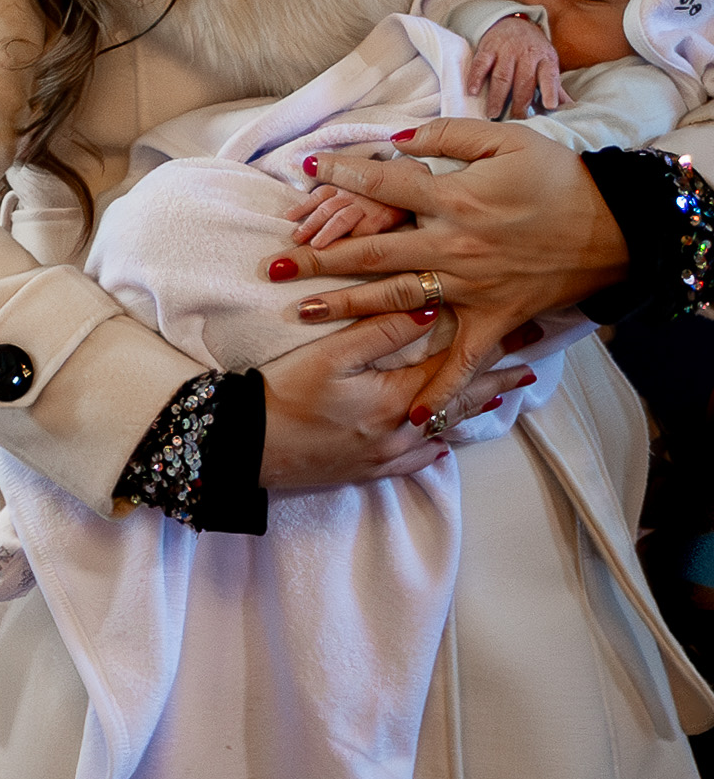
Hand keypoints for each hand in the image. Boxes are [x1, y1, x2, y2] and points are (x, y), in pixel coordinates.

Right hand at [261, 312, 500, 496]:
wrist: (249, 445)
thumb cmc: (286, 393)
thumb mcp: (330, 354)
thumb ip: (382, 331)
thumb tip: (431, 308)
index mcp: (396, 398)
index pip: (456, 368)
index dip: (492, 350)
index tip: (523, 333)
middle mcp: (401, 431)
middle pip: (458, 402)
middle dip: (495, 382)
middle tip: (529, 368)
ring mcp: (387, 455)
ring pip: (443, 431)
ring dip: (471, 411)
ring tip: (497, 397)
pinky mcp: (369, 470)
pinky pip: (417, 460)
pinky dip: (437, 445)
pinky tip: (444, 440)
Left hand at [282, 120, 625, 414]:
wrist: (618, 228)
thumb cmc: (562, 178)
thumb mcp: (505, 140)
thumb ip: (446, 138)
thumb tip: (397, 139)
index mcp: (452, 199)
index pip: (381, 186)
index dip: (341, 177)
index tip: (305, 174)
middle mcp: (452, 247)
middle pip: (370, 253)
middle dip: (316, 258)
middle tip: (271, 265)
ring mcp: (471, 287)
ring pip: (396, 301)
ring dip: (346, 307)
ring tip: (299, 312)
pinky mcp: (495, 319)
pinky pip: (464, 361)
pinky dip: (442, 390)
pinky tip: (414, 416)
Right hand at [459, 11, 563, 118]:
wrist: (514, 23)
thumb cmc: (533, 51)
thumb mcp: (547, 63)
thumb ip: (555, 87)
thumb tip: (569, 108)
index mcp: (545, 59)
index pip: (549, 76)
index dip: (550, 90)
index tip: (550, 105)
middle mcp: (527, 54)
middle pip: (523, 81)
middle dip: (519, 103)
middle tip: (515, 120)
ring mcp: (506, 50)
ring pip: (502, 76)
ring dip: (497, 96)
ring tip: (492, 114)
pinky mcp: (488, 48)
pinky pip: (481, 64)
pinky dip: (476, 78)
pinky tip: (473, 92)